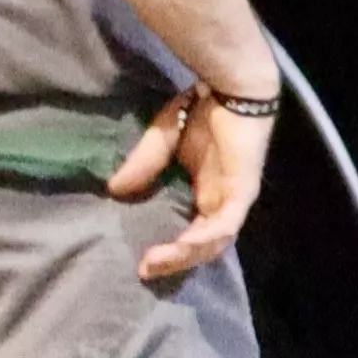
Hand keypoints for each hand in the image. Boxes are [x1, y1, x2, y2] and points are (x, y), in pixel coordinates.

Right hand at [109, 90, 272, 282]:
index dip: (170, 251)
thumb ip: (144, 164)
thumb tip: (114, 190)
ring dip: (186, 256)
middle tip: (144, 271)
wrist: (233, 86)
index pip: (192, 233)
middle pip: (203, 246)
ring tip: (156, 263)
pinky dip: (204, 238)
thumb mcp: (163, 139)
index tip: (140, 262)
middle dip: (175, 262)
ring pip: (214, 242)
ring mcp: (235, 199)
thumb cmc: (203, 108)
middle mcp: (222, 202)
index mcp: (207, 192)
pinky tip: (183, 247)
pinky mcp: (244, 191)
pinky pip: (226, 225)